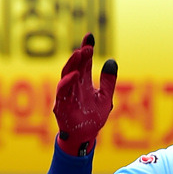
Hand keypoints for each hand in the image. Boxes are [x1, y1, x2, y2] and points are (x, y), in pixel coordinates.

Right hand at [53, 34, 117, 156]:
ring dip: (72, 64)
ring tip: (80, 54)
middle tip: (87, 47)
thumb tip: (112, 61)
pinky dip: (67, 82)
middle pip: (75, 66)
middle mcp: (73, 85)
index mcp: (84, 82)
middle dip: (80, 55)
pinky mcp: (60, 105)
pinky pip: (62, 92)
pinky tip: (75, 75)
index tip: (90, 36)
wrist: (86, 137)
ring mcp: (66, 94)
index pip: (84, 62)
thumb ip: (108, 81)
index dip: (86, 49)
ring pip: (66, 75)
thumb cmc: (93, 117)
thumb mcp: (106, 97)